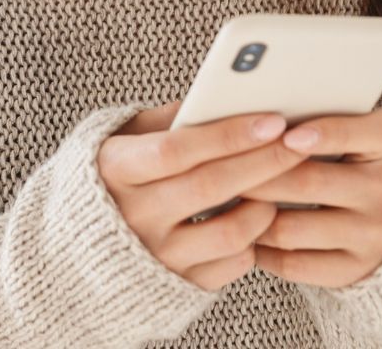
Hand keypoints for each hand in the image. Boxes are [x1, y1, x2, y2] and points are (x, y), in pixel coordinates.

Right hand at [95, 99, 312, 291]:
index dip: (228, 135)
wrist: (82, 248)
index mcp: (116, 170)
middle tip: (299, 144)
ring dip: (264, 206)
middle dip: (263, 162)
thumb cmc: (115, 177)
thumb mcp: (127, 138)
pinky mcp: (177, 285)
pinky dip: (253, 241)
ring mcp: (156, 255)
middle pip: (211, 187)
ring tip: (277, 186)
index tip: (272, 121)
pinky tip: (256, 218)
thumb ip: (169, 119)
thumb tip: (222, 96)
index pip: (178, 150)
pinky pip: (231, 265)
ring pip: (230, 232)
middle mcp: (133, 216)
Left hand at [238, 107, 381, 288]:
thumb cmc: (333, 159)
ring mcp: (375, 234)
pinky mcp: (356, 270)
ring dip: (250, 216)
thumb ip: (302, 118)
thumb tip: (242, 116)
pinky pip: (294, 263)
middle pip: (310, 182)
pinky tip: (243, 235)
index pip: (369, 132)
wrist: (370, 221)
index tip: (288, 135)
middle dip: (257, 177)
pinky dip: (261, 250)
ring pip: (292, 227)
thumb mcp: (334, 131)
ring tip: (222, 204)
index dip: (329, 133)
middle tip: (215, 171)